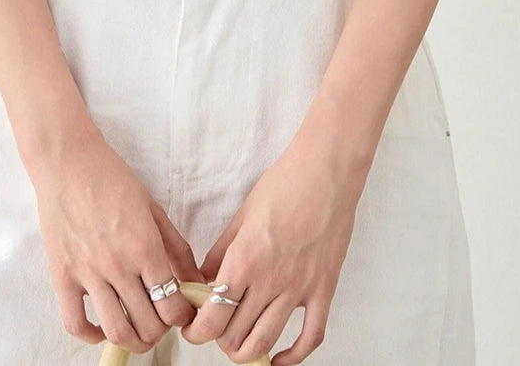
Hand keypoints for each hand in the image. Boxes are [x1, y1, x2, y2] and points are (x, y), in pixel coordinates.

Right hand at [30, 131, 204, 353]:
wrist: (68, 162)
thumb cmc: (112, 178)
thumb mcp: (153, 208)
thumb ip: (175, 247)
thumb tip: (193, 279)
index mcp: (144, 247)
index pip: (171, 305)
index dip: (182, 317)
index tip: (182, 312)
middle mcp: (118, 266)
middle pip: (148, 325)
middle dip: (161, 331)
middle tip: (161, 320)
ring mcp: (88, 274)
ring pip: (116, 331)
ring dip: (133, 341)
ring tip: (138, 331)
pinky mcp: (62, 276)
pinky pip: (75, 323)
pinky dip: (92, 335)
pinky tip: (102, 327)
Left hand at [180, 139, 367, 365]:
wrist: (326, 173)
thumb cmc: (283, 184)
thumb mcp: (241, 216)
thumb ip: (220, 253)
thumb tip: (204, 280)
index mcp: (244, 260)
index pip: (212, 317)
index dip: (197, 331)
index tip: (193, 328)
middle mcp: (270, 281)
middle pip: (235, 335)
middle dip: (218, 338)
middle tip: (216, 327)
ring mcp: (299, 288)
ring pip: (266, 342)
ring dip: (246, 351)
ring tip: (238, 342)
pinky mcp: (324, 289)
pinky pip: (311, 337)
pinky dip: (294, 356)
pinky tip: (280, 359)